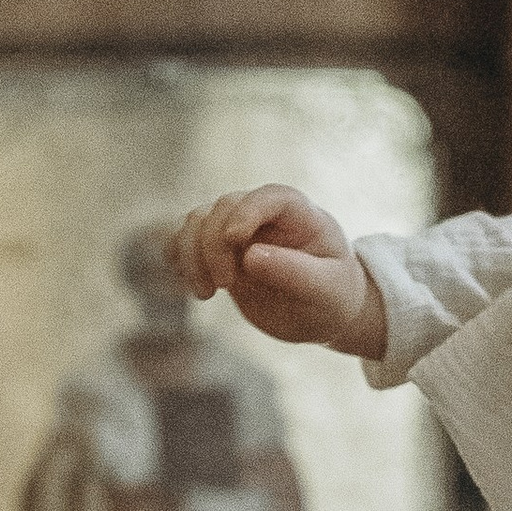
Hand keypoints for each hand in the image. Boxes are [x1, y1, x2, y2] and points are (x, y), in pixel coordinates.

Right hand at [170, 187, 385, 354]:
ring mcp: (238, 232)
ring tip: (204, 293)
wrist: (320, 314)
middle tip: (223, 286)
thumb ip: (296, 272)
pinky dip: (178, 257)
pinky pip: (185, 241)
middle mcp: (265, 216)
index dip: (249, 211)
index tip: (234, 239)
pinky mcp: (218, 252)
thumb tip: (251, 256)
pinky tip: (189, 284)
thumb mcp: (326, 291)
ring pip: (198, 220)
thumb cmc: (333, 298)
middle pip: (224, 207)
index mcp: (300, 216)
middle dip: (213, 244)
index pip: (271, 196)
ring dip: (191, 253)